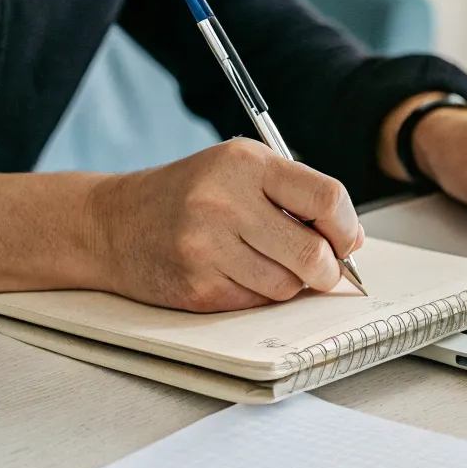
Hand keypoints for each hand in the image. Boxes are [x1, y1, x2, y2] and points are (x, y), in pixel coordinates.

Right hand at [88, 139, 363, 311]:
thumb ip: (299, 195)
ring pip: (287, 286)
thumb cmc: (191, 193)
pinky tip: (237, 274)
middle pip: (313, 253)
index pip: (327, 198)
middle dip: (329, 269)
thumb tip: (353, 241)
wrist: (114, 223)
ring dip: (291, 284)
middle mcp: (225, 202)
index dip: (347, 228)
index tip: (346, 240)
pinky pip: (255, 303)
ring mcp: (206, 247)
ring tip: (267, 263)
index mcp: (247, 164)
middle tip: (324, 269)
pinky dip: (259, 295)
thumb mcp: (243, 170)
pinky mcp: (195, 286)